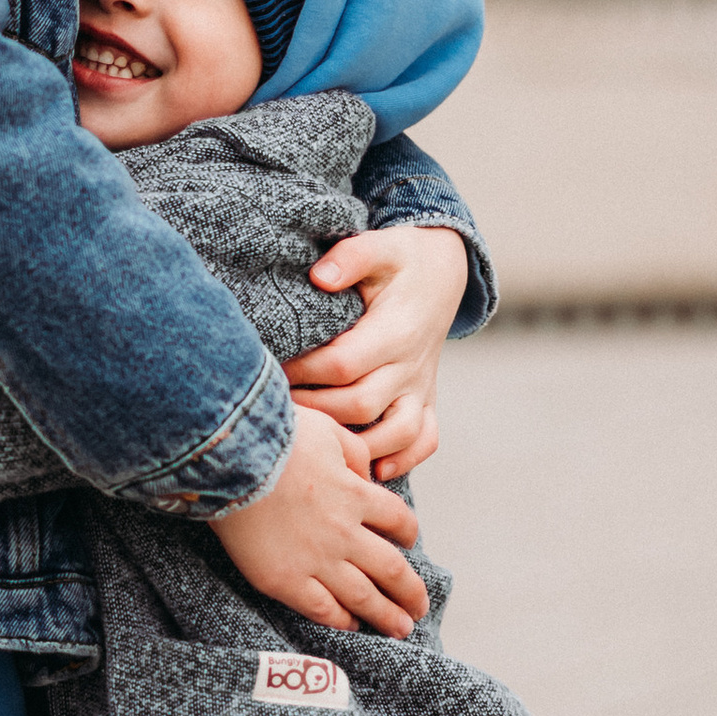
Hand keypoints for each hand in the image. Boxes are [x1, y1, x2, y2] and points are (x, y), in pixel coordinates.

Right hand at [215, 406, 426, 636]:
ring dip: (386, 615)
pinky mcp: (285, 580)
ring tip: (400, 628)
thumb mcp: (328, 430)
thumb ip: (353, 452)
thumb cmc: (274, 437)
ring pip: (363, 596)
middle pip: (391, 569)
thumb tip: (366, 474)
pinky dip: (341, 620)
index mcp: (356, 495)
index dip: (408, 533)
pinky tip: (352, 624)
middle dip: (410, 591)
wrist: (231, 460)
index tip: (409, 542)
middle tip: (420, 607)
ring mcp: (316, 560)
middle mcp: (344, 533)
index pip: (398, 520)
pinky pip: (322, 608)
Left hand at [284, 225, 469, 476]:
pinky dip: (404, 459)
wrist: (443, 272)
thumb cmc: (402, 259)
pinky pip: (426, 439)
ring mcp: (422, 385)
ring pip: (396, 432)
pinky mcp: (426, 398)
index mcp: (397, 330)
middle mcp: (412, 364)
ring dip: (356, 444)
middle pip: (361, 404)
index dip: (304, 372)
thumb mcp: (380, 246)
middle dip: (316, 411)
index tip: (273, 369)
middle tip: (279, 406)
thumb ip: (351, 257)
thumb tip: (320, 277)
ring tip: (315, 439)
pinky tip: (372, 469)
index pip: (344, 364)